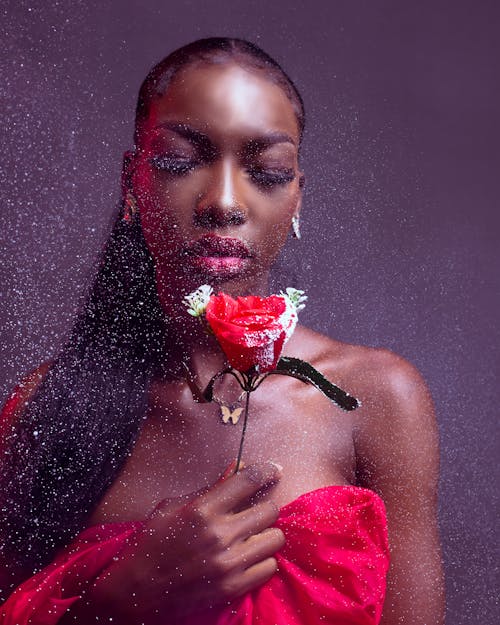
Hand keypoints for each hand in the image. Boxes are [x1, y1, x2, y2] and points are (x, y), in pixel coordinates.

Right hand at [75, 461, 283, 623]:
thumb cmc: (151, 544)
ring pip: (275, 539)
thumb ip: (211, 488)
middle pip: (269, 509)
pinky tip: (247, 557)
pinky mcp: (232, 588)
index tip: (273, 470)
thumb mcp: (173, 507)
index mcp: (203, 509)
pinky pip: (269, 568)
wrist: (136, 592)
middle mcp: (219, 535)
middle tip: (255, 509)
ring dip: (266, 534)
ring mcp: (228, 564)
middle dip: (265, 505)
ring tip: (252, 535)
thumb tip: (237, 467)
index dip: (265, 471)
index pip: (248, 481)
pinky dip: (263, 561)